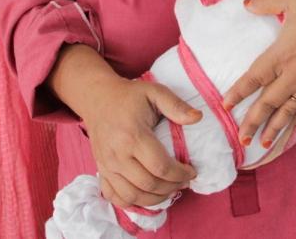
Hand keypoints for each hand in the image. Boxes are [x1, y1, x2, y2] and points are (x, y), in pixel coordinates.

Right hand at [51, 44, 200, 208]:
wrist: (98, 99)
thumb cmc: (129, 96)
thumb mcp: (155, 92)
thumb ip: (176, 105)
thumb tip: (198, 118)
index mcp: (132, 136)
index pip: (160, 167)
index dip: (180, 174)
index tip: (192, 171)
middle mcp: (117, 155)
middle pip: (148, 184)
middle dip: (172, 187)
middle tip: (184, 181)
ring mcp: (107, 165)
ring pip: (133, 196)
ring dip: (156, 199)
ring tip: (170, 189)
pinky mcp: (101, 171)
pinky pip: (115, 197)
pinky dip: (133, 203)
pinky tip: (148, 195)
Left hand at [221, 0, 295, 149]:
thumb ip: (267, 0)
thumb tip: (246, 4)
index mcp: (284, 53)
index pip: (256, 77)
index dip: (239, 92)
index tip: (225, 106)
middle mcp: (295, 72)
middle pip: (269, 101)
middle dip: (253, 121)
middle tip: (241, 139)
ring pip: (288, 109)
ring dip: (274, 128)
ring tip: (261, 145)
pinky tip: (290, 128)